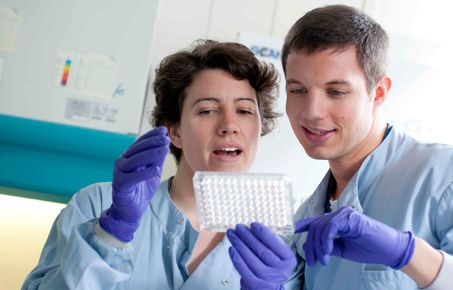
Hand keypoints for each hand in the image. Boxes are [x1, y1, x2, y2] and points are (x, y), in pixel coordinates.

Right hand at [99, 126, 169, 241]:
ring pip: (135, 160)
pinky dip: (144, 172)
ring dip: (150, 153)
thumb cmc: (140, 190)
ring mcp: (120, 173)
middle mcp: (122, 162)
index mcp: (129, 157)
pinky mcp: (120, 185)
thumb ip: (157, 159)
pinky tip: (155, 168)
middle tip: (165, 137)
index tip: (164, 130)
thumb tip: (165, 144)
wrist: (130, 210)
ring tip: (163, 148)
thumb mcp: (152, 171)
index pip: (140, 143)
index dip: (151, 135)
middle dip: (153, 142)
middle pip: (138, 149)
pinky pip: (132, 177)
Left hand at [227, 223, 296, 289]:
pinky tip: (231, 248)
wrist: (267, 287)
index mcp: (288, 260)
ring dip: (239, 244)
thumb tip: (255, 227)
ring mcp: (267, 278)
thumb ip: (271, 243)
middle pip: (261, 250)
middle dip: (248, 236)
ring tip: (232, 234)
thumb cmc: (271, 265)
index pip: (275, 243)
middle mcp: (280, 270)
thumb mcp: (278, 255)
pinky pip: (243, 268)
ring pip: (251, 258)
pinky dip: (236, 257)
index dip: (263, 233)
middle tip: (239, 227)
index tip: (253, 224)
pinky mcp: (254, 283)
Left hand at [295, 206, 414, 268]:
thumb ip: (327, 246)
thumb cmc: (368, 249)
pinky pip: (330, 227)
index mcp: (336, 220)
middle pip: (315, 227)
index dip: (302, 225)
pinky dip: (326, 241)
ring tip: (323, 260)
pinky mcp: (350, 218)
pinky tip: (328, 252)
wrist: (389, 250)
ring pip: (321, 228)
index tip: (292, 230)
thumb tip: (310, 247)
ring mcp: (344, 214)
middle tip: (314, 262)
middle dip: (312, 246)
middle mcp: (338, 214)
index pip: (315, 221)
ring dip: (318, 246)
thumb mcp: (342, 249)